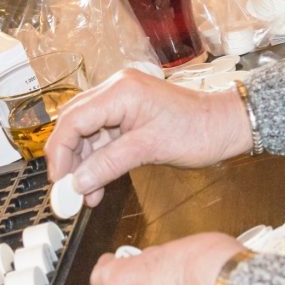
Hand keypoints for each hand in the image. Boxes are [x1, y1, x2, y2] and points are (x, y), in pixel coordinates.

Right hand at [45, 69, 251, 205]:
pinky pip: (103, 136)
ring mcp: (122, 100)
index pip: (74, 120)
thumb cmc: (198, 130)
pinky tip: (97, 184)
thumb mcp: (149, 150)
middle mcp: (116, 90)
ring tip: (84, 194)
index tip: (58, 180)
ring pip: (87, 132)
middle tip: (64, 188)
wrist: (226, 126)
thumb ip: (108, 164)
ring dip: (83, 163)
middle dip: (67, 158)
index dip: (61, 152)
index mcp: (120, 91)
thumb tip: (78, 183)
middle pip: (75, 123)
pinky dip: (97, 160)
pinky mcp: (129, 113)